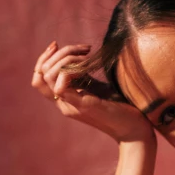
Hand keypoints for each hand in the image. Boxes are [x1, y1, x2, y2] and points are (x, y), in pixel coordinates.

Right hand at [32, 42, 154, 143]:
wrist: (134, 129)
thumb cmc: (121, 107)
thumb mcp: (98, 87)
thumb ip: (84, 76)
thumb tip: (79, 57)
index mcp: (66, 99)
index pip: (39, 78)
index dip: (44, 58)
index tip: (57, 45)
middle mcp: (64, 103)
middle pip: (40, 74)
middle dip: (58, 54)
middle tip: (83, 48)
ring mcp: (71, 106)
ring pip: (48, 75)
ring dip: (65, 58)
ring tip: (87, 55)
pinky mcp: (82, 106)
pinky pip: (62, 84)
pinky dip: (72, 68)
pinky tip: (89, 64)